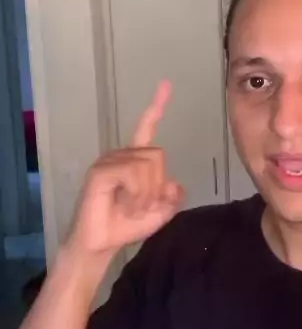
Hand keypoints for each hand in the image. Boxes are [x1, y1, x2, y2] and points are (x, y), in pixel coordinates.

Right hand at [66, 80, 183, 255]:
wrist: (100, 244)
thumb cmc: (125, 226)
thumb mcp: (159, 213)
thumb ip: (171, 197)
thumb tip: (175, 184)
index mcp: (134, 159)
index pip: (146, 127)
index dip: (157, 106)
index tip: (166, 84)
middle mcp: (121, 155)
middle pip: (158, 155)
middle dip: (157, 185)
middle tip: (143, 205)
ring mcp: (108, 162)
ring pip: (147, 165)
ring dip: (147, 194)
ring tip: (132, 208)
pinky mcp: (100, 172)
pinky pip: (131, 173)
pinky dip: (136, 194)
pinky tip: (125, 205)